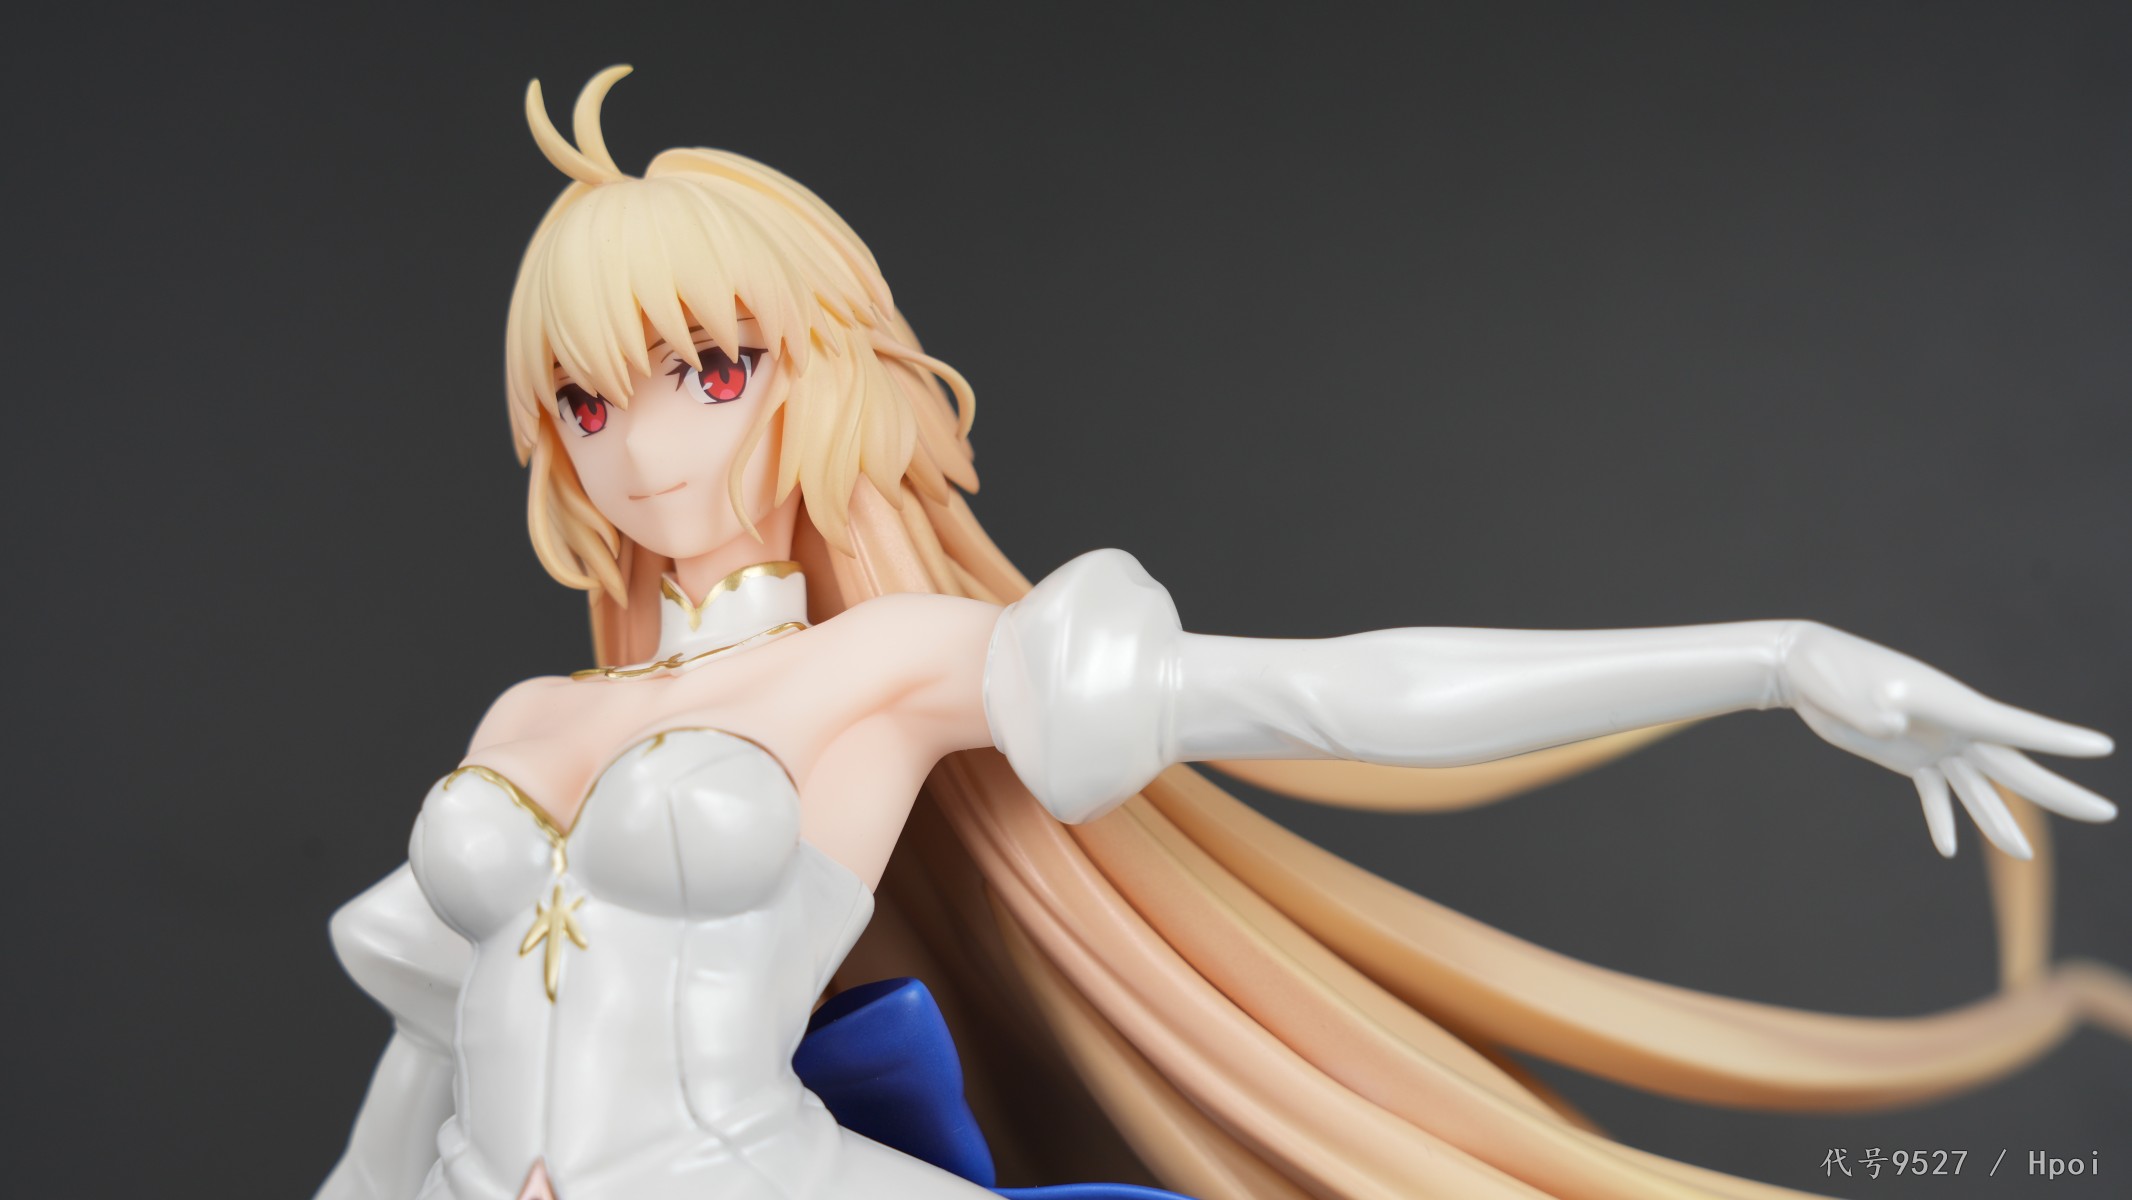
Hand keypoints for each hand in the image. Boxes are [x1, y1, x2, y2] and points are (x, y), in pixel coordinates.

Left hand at [1776, 622, 2115, 858]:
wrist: (1805, 666)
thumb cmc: (1830, 671)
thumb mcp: (1851, 690)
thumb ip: (1873, 709)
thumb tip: (1890, 723)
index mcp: (1954, 706)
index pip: (2018, 727)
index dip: (2061, 739)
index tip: (2103, 747)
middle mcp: (1955, 727)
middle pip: (2015, 768)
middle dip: (2060, 794)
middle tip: (2107, 814)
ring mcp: (1934, 743)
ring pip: (1979, 789)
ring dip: (1998, 822)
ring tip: (2023, 857)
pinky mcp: (1907, 755)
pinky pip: (1934, 793)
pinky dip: (1941, 818)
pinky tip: (1947, 848)